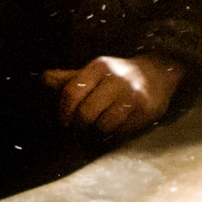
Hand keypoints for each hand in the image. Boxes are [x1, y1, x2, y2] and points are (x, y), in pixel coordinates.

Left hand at [43, 54, 185, 133]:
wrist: (157, 75)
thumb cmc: (117, 77)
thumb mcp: (93, 73)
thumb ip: (68, 79)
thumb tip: (44, 78)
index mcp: (99, 67)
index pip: (71, 92)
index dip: (63, 112)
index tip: (64, 122)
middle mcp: (116, 78)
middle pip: (85, 113)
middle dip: (80, 125)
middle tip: (80, 128)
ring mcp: (132, 94)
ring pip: (103, 125)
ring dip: (98, 131)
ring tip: (99, 126)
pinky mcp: (145, 109)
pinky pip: (121, 131)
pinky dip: (114, 134)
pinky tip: (116, 127)